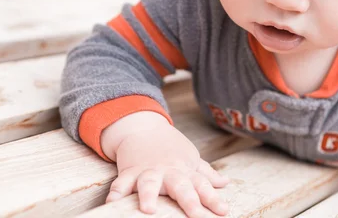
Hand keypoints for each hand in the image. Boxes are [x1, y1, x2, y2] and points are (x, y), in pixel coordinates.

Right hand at [101, 112, 229, 216]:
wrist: (143, 127)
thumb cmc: (170, 147)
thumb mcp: (190, 158)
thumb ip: (206, 174)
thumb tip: (225, 183)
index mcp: (185, 170)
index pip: (202, 186)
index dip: (213, 199)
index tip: (223, 212)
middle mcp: (168, 172)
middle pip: (180, 186)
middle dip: (188, 201)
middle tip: (197, 215)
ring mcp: (148, 171)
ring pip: (149, 183)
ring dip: (149, 195)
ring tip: (149, 209)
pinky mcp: (129, 171)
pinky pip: (121, 183)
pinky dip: (116, 193)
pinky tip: (112, 204)